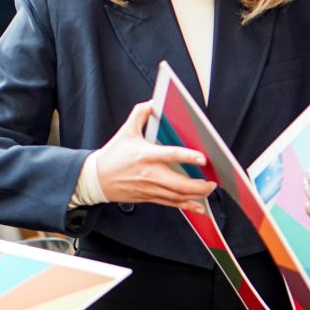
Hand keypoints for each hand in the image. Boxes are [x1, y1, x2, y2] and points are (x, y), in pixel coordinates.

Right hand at [95, 102, 215, 212]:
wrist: (97, 179)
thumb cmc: (112, 156)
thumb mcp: (125, 131)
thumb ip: (140, 114)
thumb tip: (153, 102)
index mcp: (146, 155)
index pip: (171, 155)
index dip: (188, 157)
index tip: (203, 158)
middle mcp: (150, 174)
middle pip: (179, 184)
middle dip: (199, 185)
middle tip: (213, 181)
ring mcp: (150, 188)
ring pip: (177, 196)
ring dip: (196, 195)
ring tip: (209, 189)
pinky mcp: (149, 197)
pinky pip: (171, 204)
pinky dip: (187, 206)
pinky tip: (199, 206)